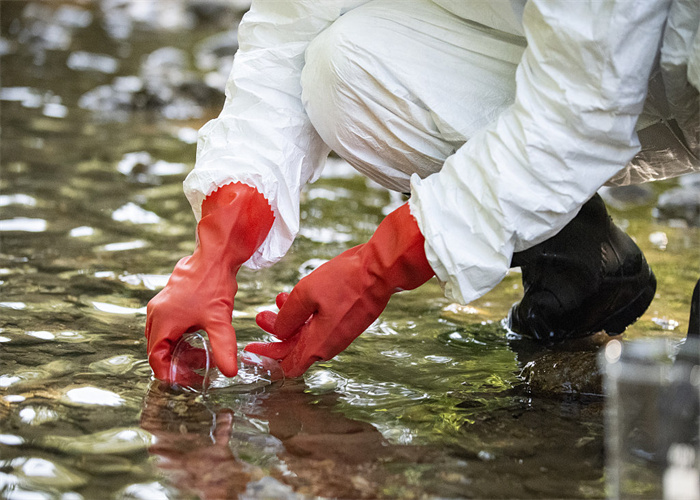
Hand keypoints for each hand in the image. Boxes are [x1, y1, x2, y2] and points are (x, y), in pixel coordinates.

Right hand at [145, 183, 273, 381]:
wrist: (215, 255)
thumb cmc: (213, 284)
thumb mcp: (220, 320)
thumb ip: (223, 348)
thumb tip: (229, 372)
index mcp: (162, 321)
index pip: (156, 358)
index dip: (169, 373)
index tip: (186, 381)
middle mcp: (156, 314)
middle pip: (158, 349)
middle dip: (176, 363)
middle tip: (197, 372)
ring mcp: (161, 306)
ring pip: (164, 337)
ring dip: (179, 350)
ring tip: (202, 357)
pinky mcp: (170, 300)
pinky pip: (169, 326)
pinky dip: (181, 337)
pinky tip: (200, 339)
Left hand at [246, 203, 432, 376]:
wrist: (380, 270)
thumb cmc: (345, 281)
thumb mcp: (305, 295)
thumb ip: (286, 318)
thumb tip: (278, 333)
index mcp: (318, 344)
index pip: (288, 365)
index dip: (268, 358)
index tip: (253, 348)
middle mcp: (330, 344)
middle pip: (296, 348)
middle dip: (275, 332)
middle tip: (261, 317)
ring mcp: (341, 333)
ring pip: (308, 333)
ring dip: (291, 319)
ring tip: (280, 298)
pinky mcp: (349, 320)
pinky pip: (321, 324)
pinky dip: (306, 314)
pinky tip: (300, 296)